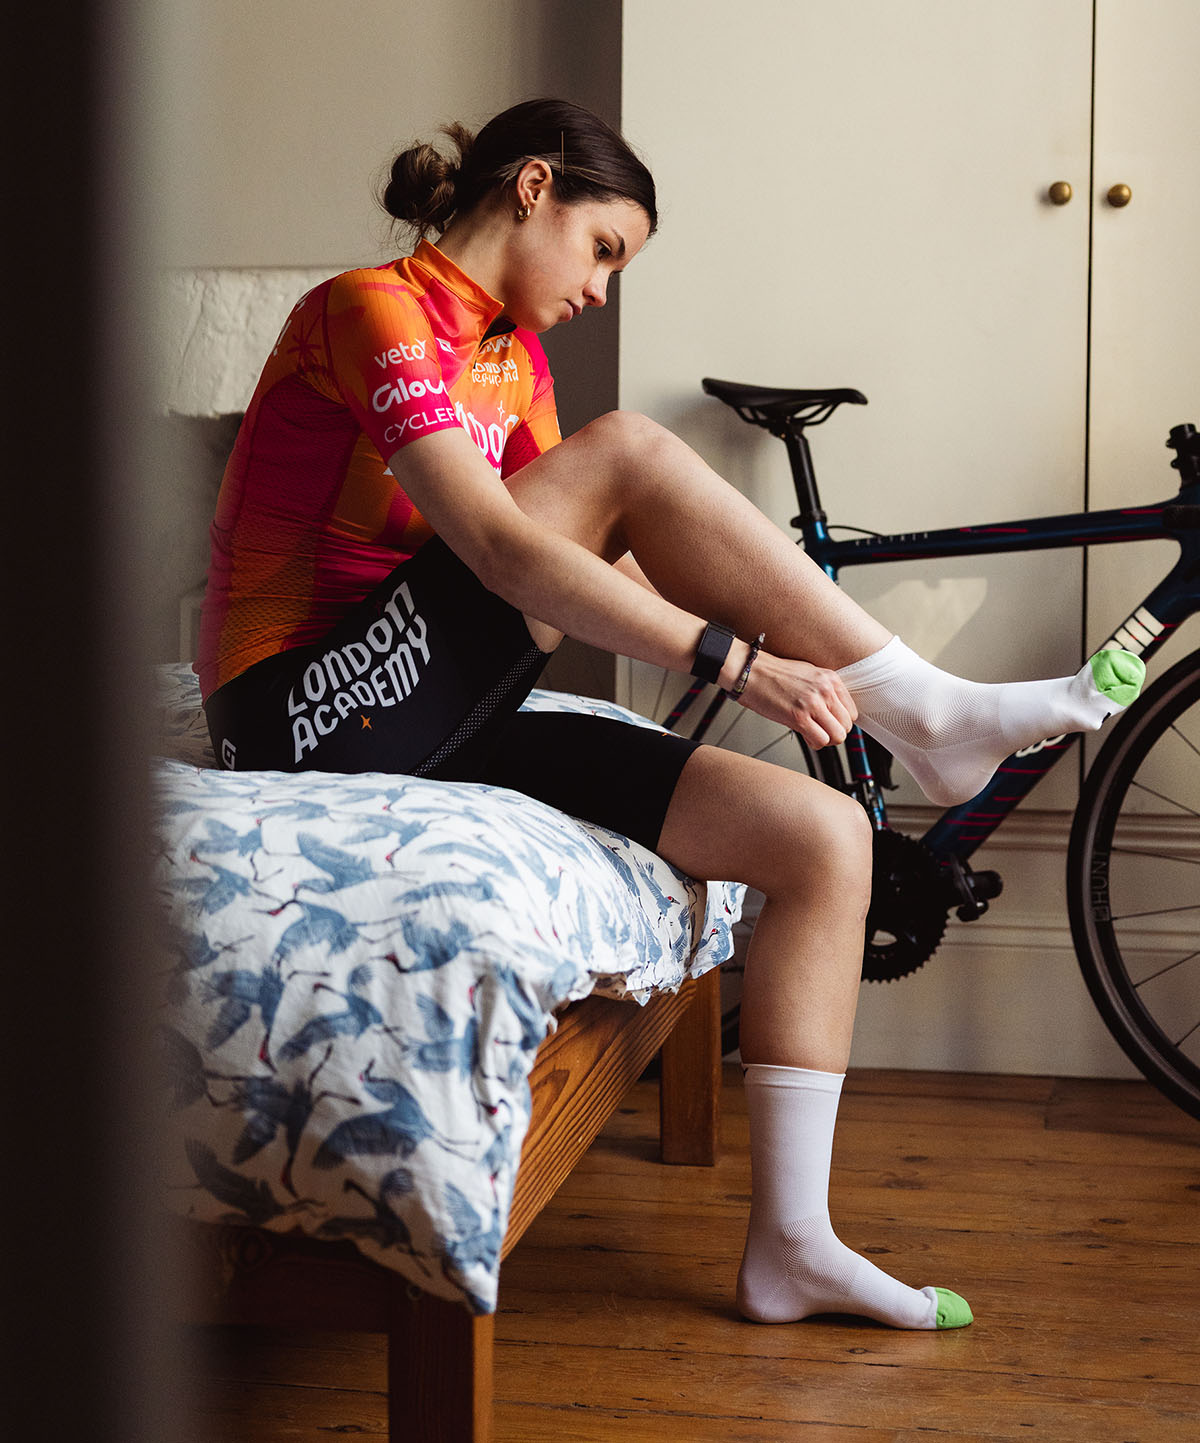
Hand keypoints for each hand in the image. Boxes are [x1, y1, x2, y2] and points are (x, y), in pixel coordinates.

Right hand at [733, 649, 857, 747]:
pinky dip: (814, 743)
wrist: (751, 672)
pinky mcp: (798, 717)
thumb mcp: (809, 674)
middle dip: (835, 733)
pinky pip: (820, 740)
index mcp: (830, 679)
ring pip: (837, 736)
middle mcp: (825, 691)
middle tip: (822, 731)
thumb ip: (825, 691)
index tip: (831, 723)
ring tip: (813, 734)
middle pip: (847, 726)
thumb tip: (834, 711)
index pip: (852, 712)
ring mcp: (813, 704)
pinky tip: (805, 735)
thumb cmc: (774, 674)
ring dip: (825, 740)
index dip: (841, 722)